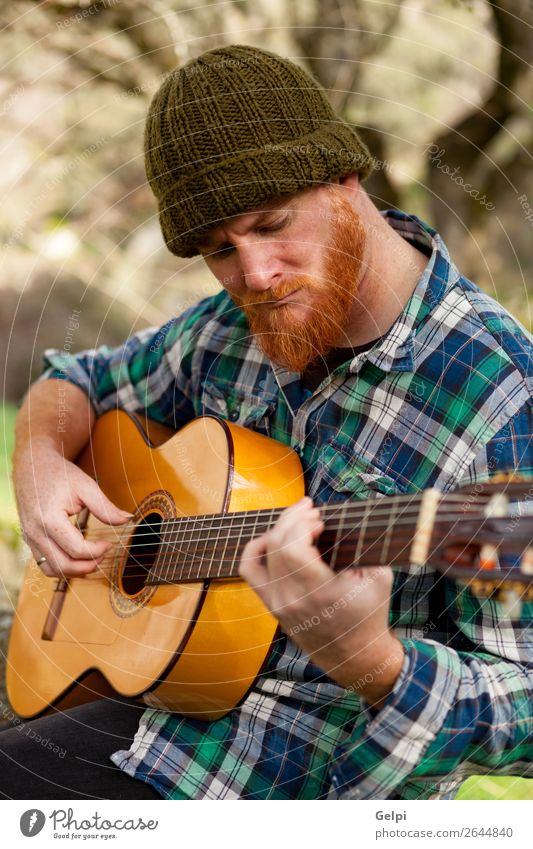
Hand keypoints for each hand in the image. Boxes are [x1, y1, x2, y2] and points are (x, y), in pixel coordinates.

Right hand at [15, 444, 130, 577]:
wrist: (34, 465)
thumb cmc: (59, 474)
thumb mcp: (86, 486)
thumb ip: (105, 507)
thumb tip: (127, 520)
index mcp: (49, 520)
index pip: (77, 550)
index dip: (98, 551)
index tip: (110, 543)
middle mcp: (36, 533)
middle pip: (64, 565)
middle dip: (88, 565)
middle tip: (104, 554)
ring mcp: (30, 538)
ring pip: (52, 570)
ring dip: (75, 570)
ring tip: (92, 558)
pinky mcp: (29, 540)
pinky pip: (44, 564)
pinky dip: (62, 567)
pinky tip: (77, 557)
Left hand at [239, 497, 404, 706]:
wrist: (355, 656)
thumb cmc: (369, 613)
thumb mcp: (378, 576)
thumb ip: (364, 543)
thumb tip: (350, 513)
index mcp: (321, 593)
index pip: (293, 548)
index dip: (303, 524)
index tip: (322, 519)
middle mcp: (293, 599)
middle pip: (278, 544)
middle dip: (294, 519)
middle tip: (312, 511)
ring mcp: (278, 603)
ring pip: (264, 552)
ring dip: (280, 528)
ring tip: (298, 518)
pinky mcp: (272, 604)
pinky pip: (250, 569)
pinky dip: (256, 547)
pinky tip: (273, 537)